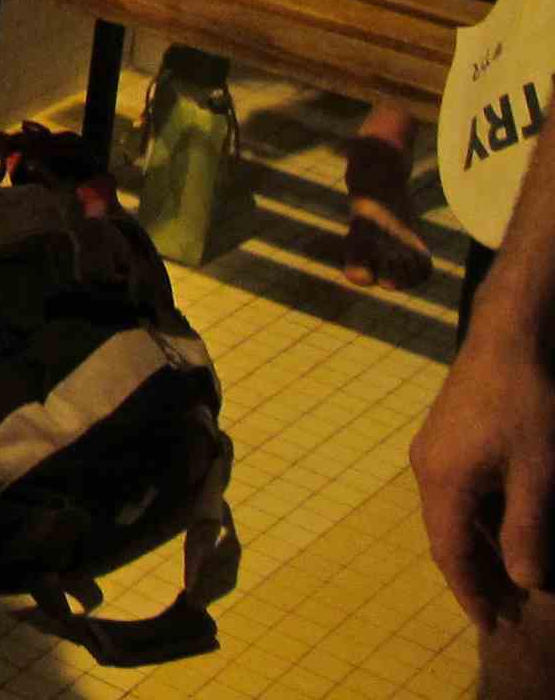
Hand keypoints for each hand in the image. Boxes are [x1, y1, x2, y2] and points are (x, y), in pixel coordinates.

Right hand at [413, 276, 554, 629]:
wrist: (508, 339)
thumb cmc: (525, 406)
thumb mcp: (537, 473)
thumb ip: (527, 530)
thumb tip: (525, 582)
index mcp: (441, 481)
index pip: (450, 553)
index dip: (471, 592)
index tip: (492, 625)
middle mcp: (426, 468)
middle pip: (447, 536)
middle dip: (478, 577)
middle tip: (511, 612)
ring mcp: (432, 450)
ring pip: (453, 515)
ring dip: (481, 549)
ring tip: (513, 578)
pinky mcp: (446, 436)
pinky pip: (458, 492)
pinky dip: (480, 521)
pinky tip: (505, 528)